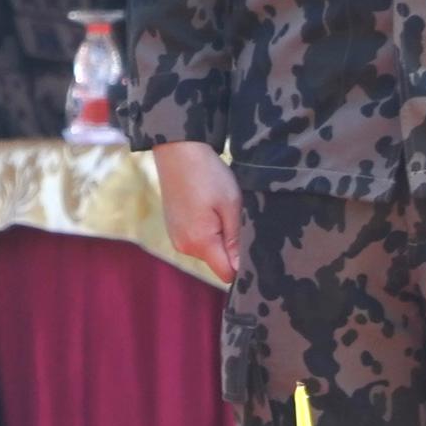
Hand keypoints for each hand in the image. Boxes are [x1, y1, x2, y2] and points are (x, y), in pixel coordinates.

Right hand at [151, 140, 242, 282]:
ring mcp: (177, 238)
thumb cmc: (208, 174)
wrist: (178, 151)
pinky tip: (208, 208)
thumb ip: (235, 240)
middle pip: (218, 263)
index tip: (252, 246)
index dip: (243, 265)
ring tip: (220, 209)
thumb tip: (240, 268)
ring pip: (209, 251)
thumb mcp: (231, 204)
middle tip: (236, 218)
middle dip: (231, 248)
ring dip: (219, 237)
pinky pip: (197, 240)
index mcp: (200, 242)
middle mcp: (184, 246)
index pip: (227, 274)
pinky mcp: (174, 230)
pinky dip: (207, 231)